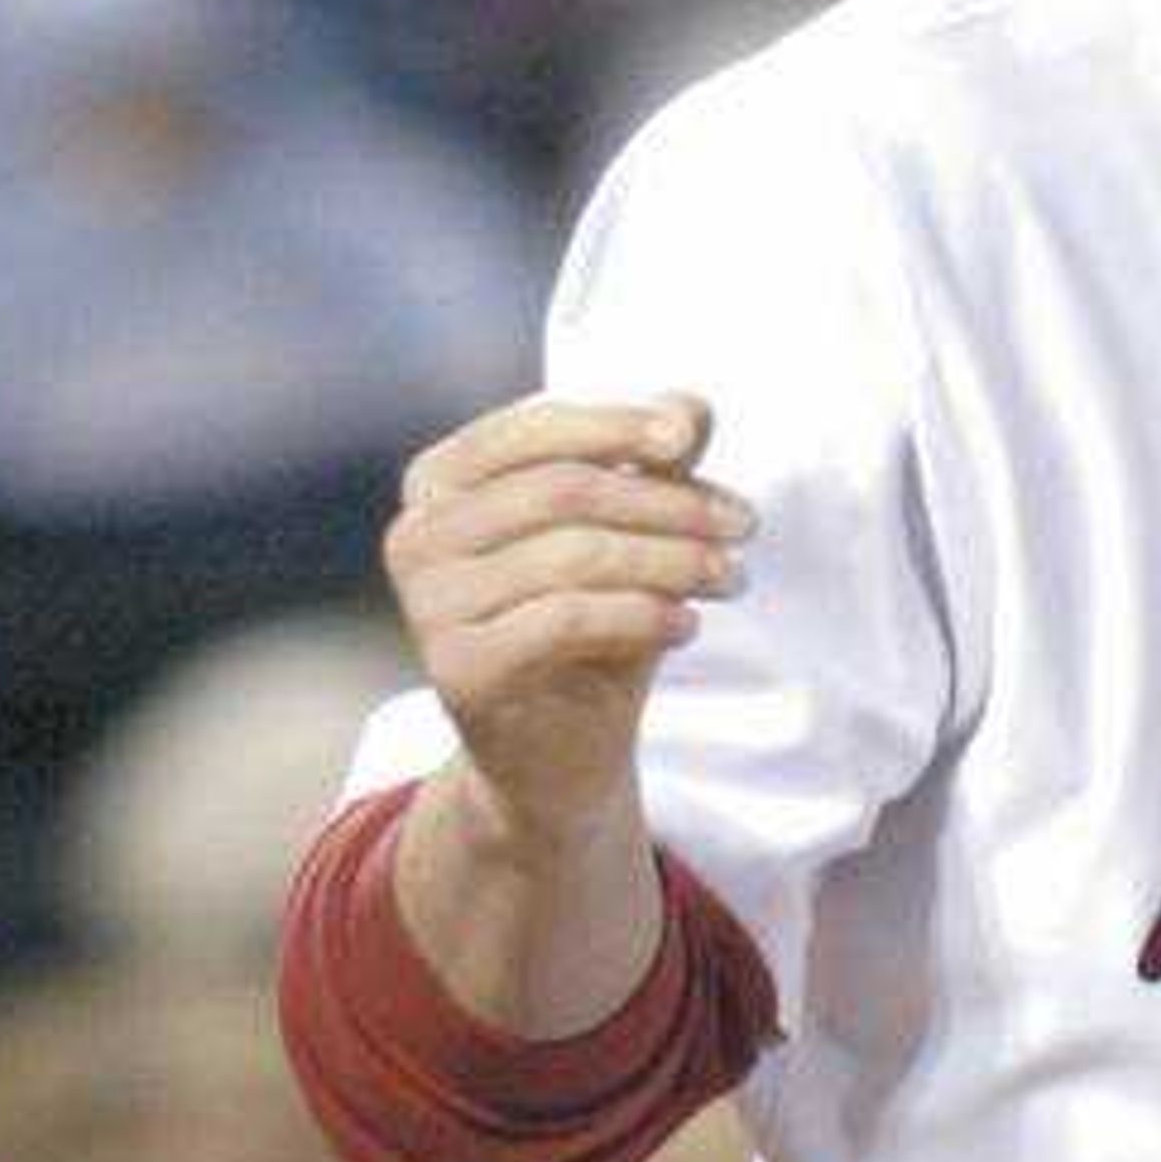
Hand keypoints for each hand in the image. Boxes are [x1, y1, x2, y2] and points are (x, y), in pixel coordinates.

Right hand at [383, 392, 750, 847]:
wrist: (555, 756)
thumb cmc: (588, 630)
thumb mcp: (625, 536)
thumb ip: (648, 465)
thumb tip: (692, 406)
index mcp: (439, 482)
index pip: (533, 429)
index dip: (616, 424)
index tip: (688, 437)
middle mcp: (417, 536)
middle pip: (563, 492)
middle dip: (666, 503)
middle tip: (742, 525)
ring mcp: (427, 605)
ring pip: (573, 555)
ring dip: (671, 560)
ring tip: (731, 577)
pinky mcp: (457, 670)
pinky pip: (567, 620)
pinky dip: (643, 615)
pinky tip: (687, 625)